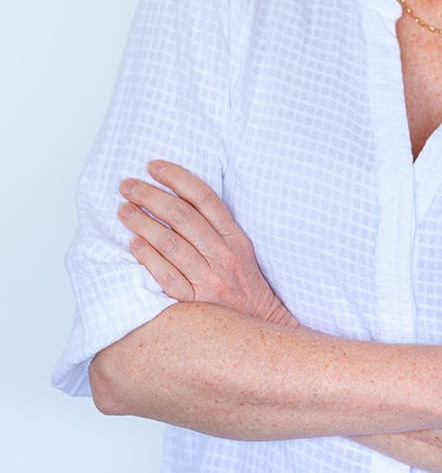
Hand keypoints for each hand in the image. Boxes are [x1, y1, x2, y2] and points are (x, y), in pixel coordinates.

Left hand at [118, 160, 298, 328]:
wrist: (262, 330)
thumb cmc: (247, 289)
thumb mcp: (243, 252)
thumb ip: (218, 229)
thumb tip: (182, 202)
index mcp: (236, 239)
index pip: (205, 198)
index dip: (178, 177)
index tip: (154, 166)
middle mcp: (224, 256)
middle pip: (183, 216)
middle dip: (152, 196)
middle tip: (128, 185)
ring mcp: (210, 280)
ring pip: (171, 243)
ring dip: (143, 222)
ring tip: (123, 210)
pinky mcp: (196, 304)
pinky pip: (167, 276)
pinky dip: (149, 258)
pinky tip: (134, 244)